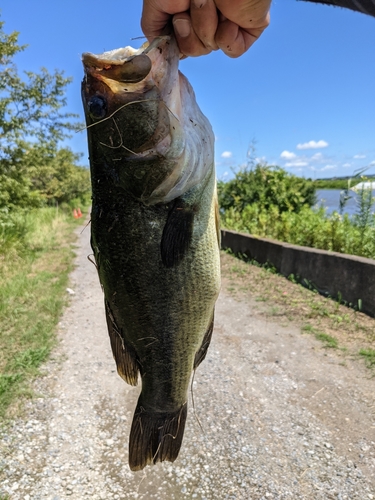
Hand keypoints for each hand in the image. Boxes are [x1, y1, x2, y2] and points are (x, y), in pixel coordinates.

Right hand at [141, 0, 270, 57]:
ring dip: (206, 24)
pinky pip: (232, 50)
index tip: (177, 19)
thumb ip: (152, 27)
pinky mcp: (246, 29)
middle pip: (191, 50)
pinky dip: (228, 36)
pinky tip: (229, 16)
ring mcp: (225, 23)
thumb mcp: (156, 1)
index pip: (177, 44)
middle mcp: (205, 19)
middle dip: (189, 31)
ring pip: (209, 48)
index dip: (175, 38)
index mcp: (185, 12)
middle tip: (194, 1)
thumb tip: (158, 47)